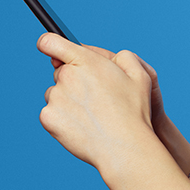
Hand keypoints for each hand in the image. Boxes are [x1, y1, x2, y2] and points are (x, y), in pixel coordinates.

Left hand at [36, 33, 156, 174]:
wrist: (123, 147)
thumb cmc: (134, 112)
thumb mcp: (141, 75)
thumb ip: (123, 57)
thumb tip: (109, 55)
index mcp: (86, 61)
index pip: (51, 42)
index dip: (48, 44)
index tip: (51, 50)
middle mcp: (66, 76)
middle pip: (59, 72)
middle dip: (72, 80)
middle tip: (94, 97)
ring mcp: (55, 98)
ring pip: (55, 94)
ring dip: (66, 100)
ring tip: (91, 115)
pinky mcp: (48, 118)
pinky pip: (50, 113)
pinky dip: (61, 119)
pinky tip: (81, 126)